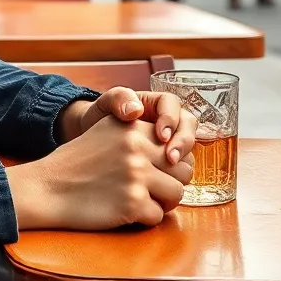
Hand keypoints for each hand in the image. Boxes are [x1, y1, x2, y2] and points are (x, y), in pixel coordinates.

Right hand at [8, 116, 193, 230]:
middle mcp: (136, 146)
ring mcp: (136, 174)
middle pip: (183, 170)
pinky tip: (123, 210)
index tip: (159, 171)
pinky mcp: (133, 202)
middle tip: (151, 190)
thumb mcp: (107, 133)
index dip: (172, 162)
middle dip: (171, 183)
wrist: (49, 187)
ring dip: (161, 202)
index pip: (176, 144)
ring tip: (138, 200)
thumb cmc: (78, 163)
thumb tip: (176, 153)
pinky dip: (144, 218)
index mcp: (131, 126)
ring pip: (177, 194)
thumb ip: (139, 135)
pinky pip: (158, 216)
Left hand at [59, 88, 197, 167]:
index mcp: (155, 102)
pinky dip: (178, 173)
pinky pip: (182, 165)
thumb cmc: (99, 117)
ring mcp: (169, 141)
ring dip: (183, 159)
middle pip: (188, 126)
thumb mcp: (105, 104)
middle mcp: (167, 120)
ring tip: (168, 171)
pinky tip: (165, 182)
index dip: (171, 119)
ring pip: (189, 147)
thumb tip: (136, 110)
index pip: (172, 104)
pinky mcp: (168, 161)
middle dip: (182, 142)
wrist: (91, 139)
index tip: (160, 135)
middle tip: (170, 158)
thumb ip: (118, 99)